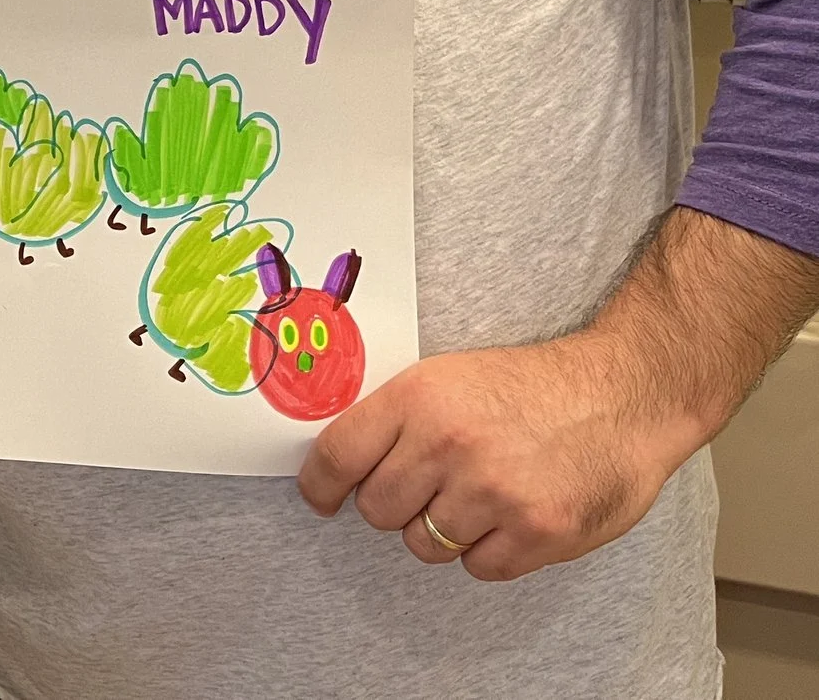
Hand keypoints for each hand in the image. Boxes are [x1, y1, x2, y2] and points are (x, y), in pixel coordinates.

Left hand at [297, 334, 696, 580]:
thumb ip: (395, 417)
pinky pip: (478, 567)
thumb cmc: (531, 386)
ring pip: (424, 544)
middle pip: (377, 510)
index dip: (320, 484)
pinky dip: (488, 551)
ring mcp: (495, 493)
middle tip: (426, 485)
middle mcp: (451, 445)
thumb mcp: (448, 376)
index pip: (338, 455)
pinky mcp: (539, 533)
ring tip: (475, 495)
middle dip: (393, 504)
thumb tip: (337, 462)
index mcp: (420, 398)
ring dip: (441, 530)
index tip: (321, 497)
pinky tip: (509, 515)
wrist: (623, 394)